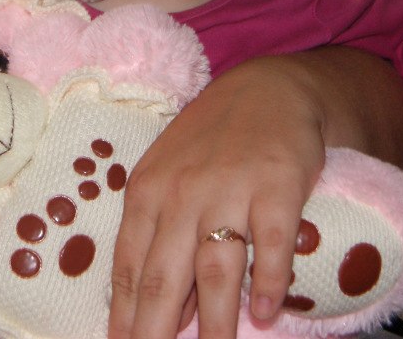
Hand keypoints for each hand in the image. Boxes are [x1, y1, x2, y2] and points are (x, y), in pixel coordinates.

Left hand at [108, 56, 327, 338]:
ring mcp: (230, 190)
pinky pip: (272, 242)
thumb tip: (163, 311)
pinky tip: (265, 313)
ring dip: (214, 321)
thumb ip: (161, 238)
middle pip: (165, 275)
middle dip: (155, 329)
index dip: (124, 316)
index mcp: (147, 192)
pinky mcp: (278, 187)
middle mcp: (183, 193)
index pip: (129, 267)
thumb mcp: (171, 179)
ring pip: (216, 268)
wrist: (270, 88)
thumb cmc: (212, 142)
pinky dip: (269, 280)